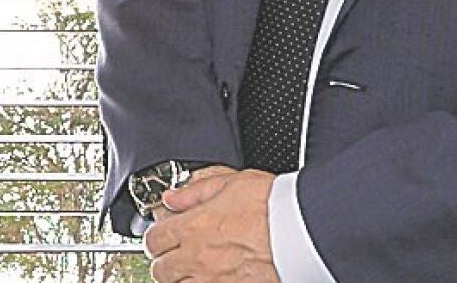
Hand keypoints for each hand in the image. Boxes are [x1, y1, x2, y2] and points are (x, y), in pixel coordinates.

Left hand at [143, 168, 277, 282]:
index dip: (157, 236)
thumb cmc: (273, 205)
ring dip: (183, 277)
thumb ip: (196, 191)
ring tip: (197, 267)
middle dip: (166, 260)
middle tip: (178, 252)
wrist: (303, 230)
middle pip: (160, 269)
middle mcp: (197, 257)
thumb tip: (173, 197)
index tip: (165, 234)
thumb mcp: (232, 183)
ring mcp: (212, 281)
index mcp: (193, 227)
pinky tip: (215, 276)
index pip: (153, 239)